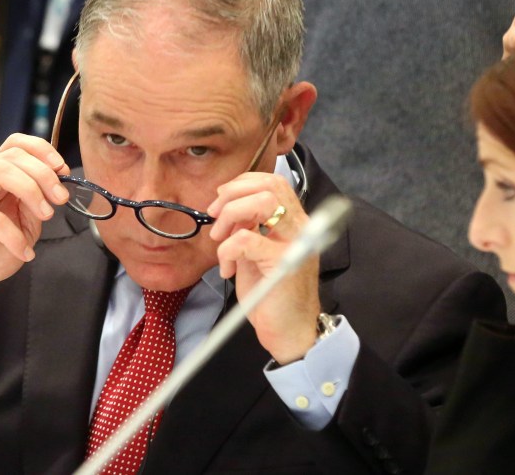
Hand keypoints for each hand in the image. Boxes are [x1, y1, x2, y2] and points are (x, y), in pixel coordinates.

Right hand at [0, 134, 69, 319]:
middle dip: (44, 174)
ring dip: (31, 191)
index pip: (17, 144)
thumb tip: (56, 187)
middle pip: (13, 156)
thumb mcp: (24, 224)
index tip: (63, 171)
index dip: (43, 151)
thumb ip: (37, 203)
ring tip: (46, 215)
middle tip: (61, 198)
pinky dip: (13, 235)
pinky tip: (24, 251)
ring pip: (1, 172)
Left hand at [207, 173, 319, 363]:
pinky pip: (246, 239)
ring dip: (230, 216)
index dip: (242, 183)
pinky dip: (227, 250)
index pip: (273, 181)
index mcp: (293, 222)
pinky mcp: (282, 263)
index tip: (221, 199)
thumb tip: (226, 207)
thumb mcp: (256, 252)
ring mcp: (294, 243)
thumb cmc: (271, 294)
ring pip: (262, 203)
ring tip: (220, 239)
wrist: (289, 331)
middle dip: (232, 195)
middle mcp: (299, 227)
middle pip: (269, 185)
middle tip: (215, 216)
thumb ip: (248, 227)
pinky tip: (227, 268)